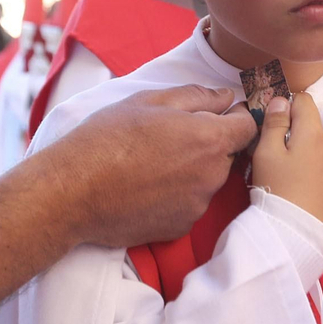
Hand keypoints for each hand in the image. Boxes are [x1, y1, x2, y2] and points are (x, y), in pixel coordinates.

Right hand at [35, 85, 257, 247]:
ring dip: (192, 169)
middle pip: (228, 155)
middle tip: (170, 136)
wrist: (74, 191)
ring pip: (207, 180)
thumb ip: (197, 97)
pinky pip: (190, 204)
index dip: (236, 117)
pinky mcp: (181, 227)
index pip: (248, 127)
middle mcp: (212, 176)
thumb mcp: (150, 102)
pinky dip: (176, 194)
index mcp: (210, 139)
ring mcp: (198, 205)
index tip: (217, 114)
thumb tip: (226, 98)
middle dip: (209, 143)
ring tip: (152, 162)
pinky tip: (147, 186)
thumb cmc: (108, 139)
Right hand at [250, 91, 322, 229]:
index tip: (273, 121)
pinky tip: (301, 190)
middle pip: (311, 128)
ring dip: (304, 155)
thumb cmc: (276, 188)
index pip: (305, 100)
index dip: (287, 105)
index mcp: (312, 134)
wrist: (294, 234)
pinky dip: (314, 175)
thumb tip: (282, 100)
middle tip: (272, 153)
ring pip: (318, 151)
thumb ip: (274, 122)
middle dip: (294, 133)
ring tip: (285, 176)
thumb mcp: (265, 152)